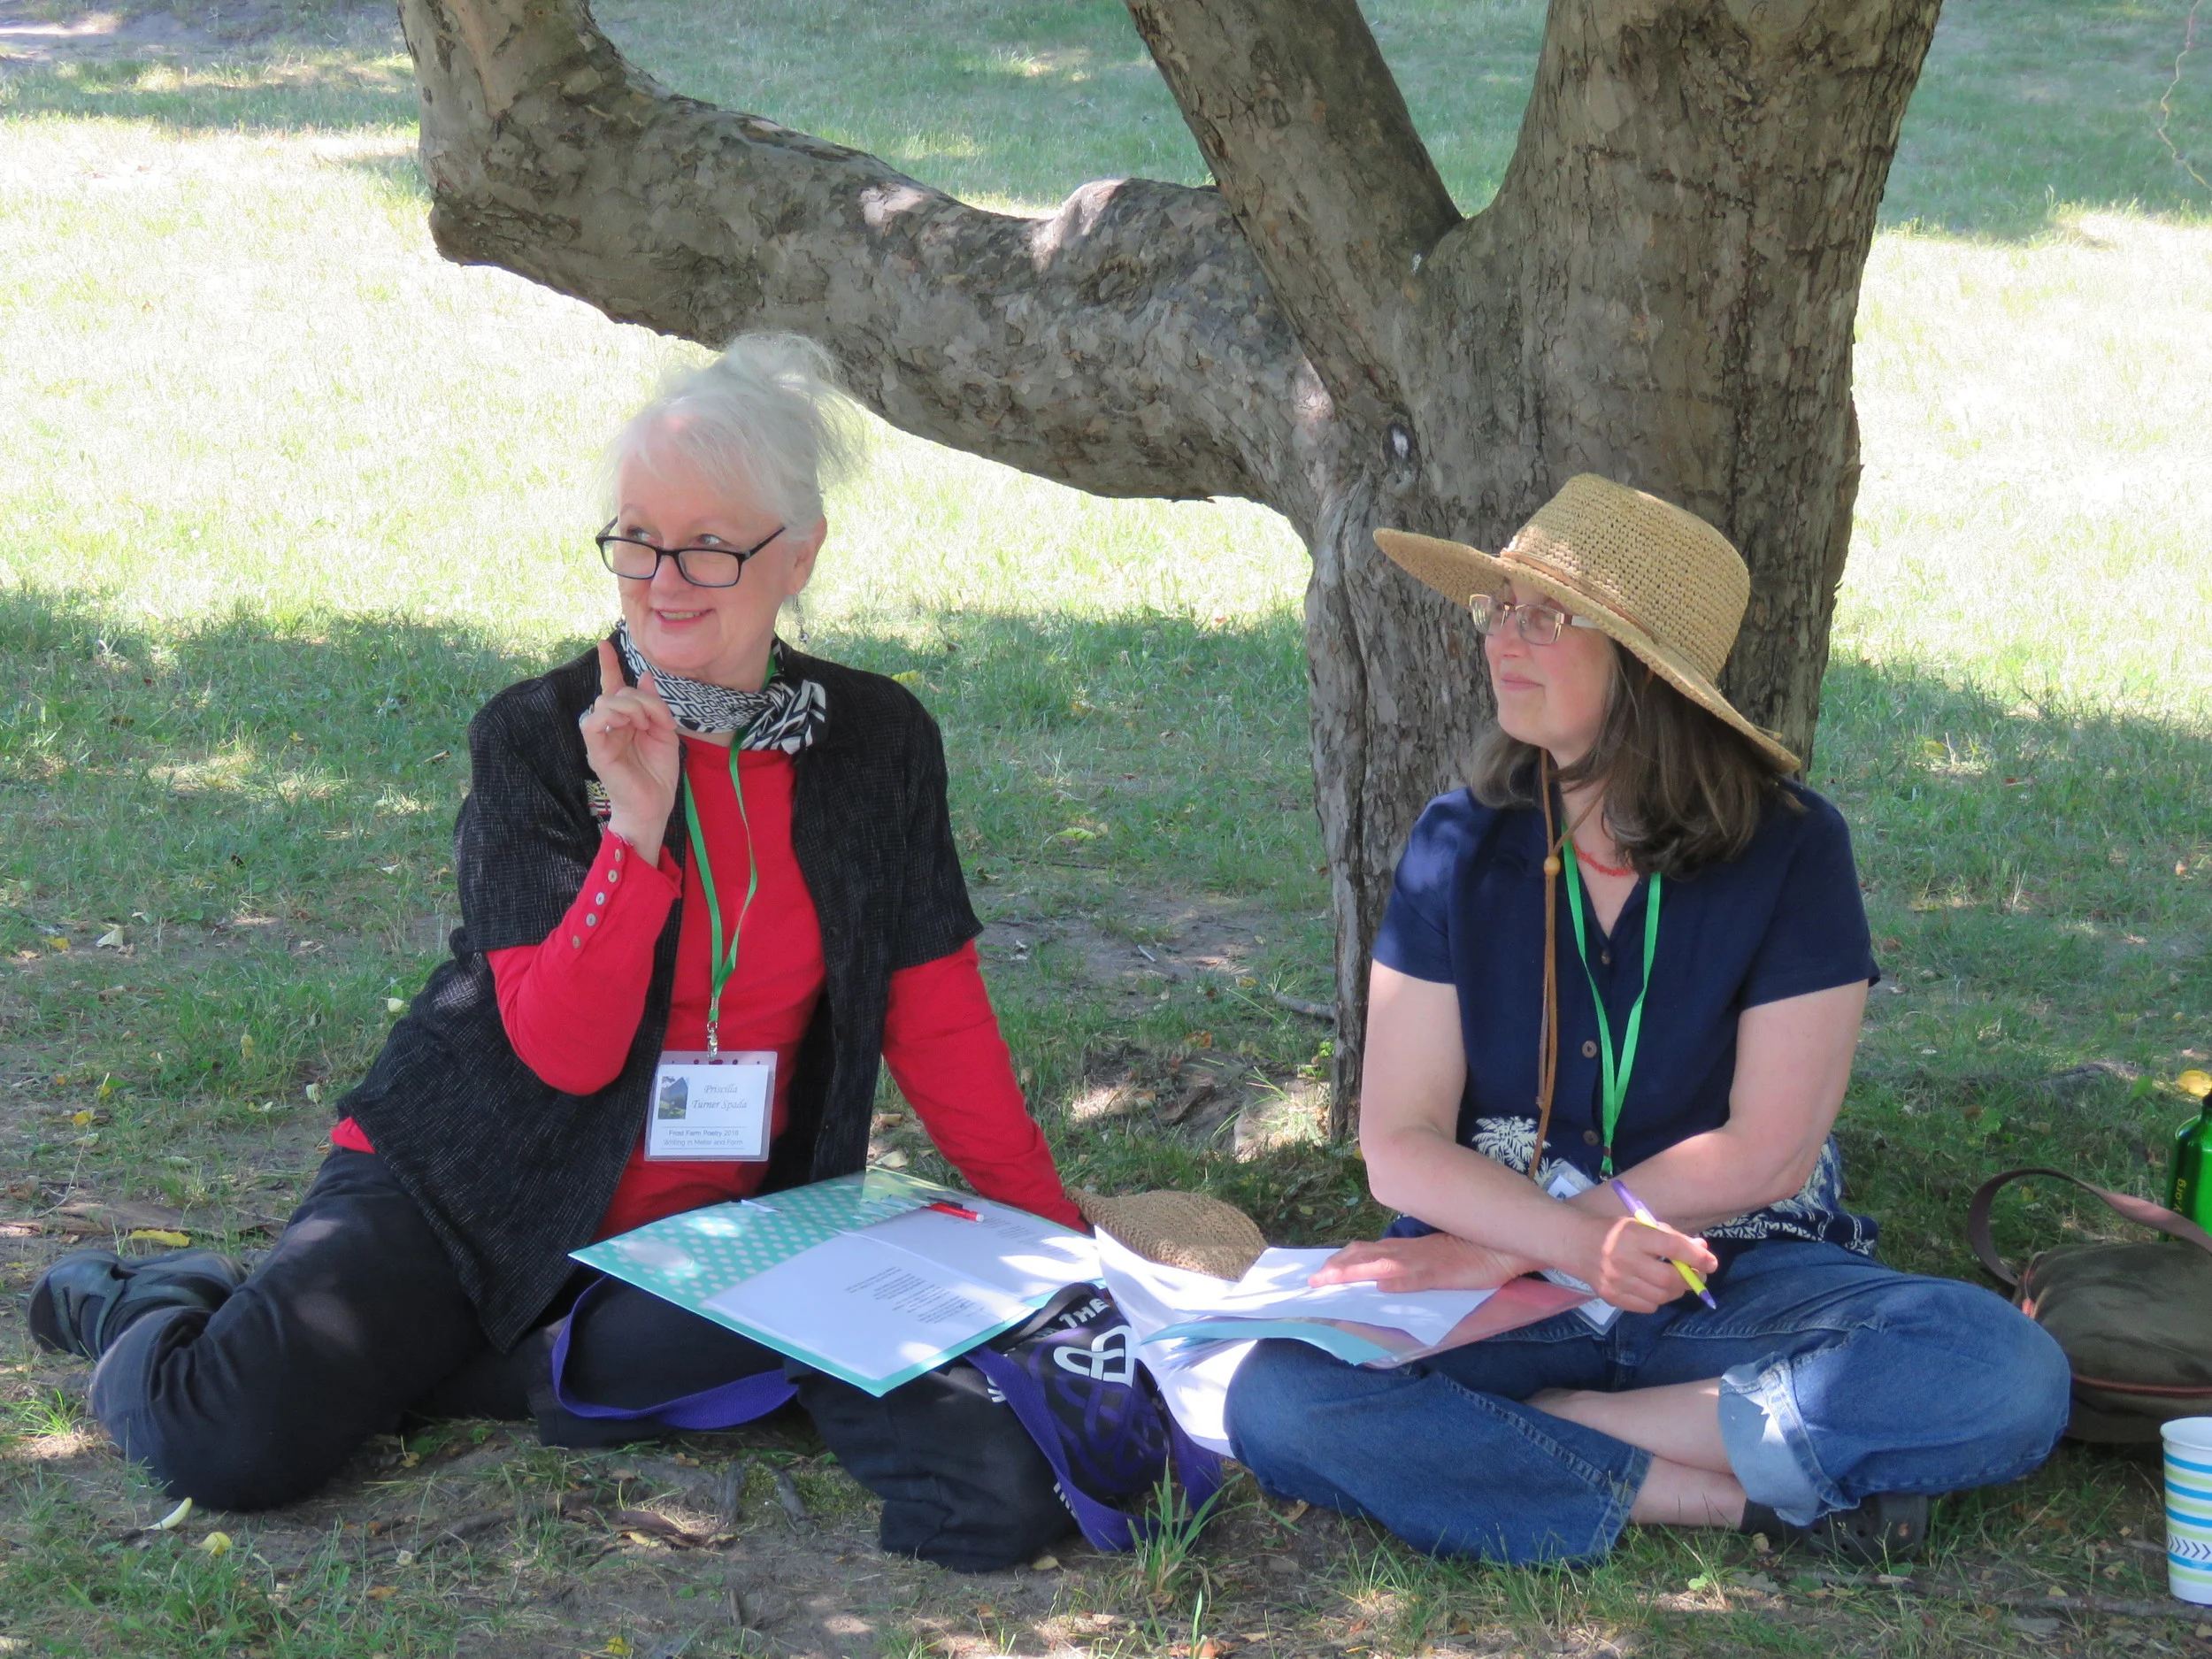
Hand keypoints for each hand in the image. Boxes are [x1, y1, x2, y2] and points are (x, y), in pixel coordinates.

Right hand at [581, 639, 680, 862]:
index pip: (613, 688)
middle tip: (658, 719)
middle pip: (617, 692)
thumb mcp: (665, 734)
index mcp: (625, 721)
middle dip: (641, 697)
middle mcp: (610, 727)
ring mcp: (600, 738)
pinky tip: (627, 725)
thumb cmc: (658, 774)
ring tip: (644, 725)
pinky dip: (611, 716)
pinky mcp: (595, 750)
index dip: (609, 666)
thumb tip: (646, 675)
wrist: (653, 806)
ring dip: (631, 706)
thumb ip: (655, 706)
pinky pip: (592, 722)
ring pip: (605, 702)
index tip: (605, 644)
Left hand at [1309, 1232, 1534, 1292]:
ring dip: (1353, 1272)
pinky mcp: (1442, 1272)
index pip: (1368, 1252)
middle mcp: (1411, 1252)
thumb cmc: (1475, 1249)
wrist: (1507, 1244)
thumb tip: (1384, 1279)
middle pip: (1365, 1255)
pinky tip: (1380, 1285)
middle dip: (1337, 1268)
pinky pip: (1415, 1276)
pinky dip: (1396, 1280)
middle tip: (1312, 1281)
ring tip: (1328, 1280)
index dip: (1343, 1261)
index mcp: (1409, 1250)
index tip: (1320, 1271)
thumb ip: (1413, 1266)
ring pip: (1381, 1264)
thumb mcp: (1438, 1257)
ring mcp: (1424, 1261)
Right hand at [1570, 1214, 1718, 1313]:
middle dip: (1689, 1280)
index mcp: (1634, 1235)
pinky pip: (1647, 1306)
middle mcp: (1625, 1260)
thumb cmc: (1614, 1231)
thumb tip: (1702, 1251)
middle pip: (1669, 1279)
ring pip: (1661, 1296)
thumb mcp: (1642, 1225)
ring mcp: (1617, 1281)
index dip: (1697, 1257)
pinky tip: (1654, 1289)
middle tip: (1696, 1276)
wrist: (1576, 1245)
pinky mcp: (1612, 1297)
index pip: (1673, 1248)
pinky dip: (1658, 1299)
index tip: (1711, 1262)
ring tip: (1675, 1282)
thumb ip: (1672, 1238)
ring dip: (1675, 1291)